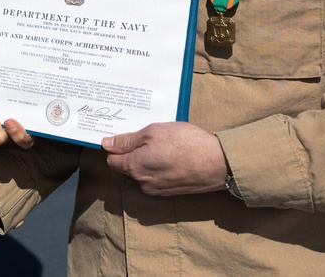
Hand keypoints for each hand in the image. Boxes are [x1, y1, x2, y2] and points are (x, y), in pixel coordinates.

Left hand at [102, 122, 227, 195]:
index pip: (112, 160)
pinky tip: (173, 155)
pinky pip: (158, 178)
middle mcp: (143, 183)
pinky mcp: (171, 191)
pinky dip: (161, 167)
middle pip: (127, 167)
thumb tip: (107, 144)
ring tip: (165, 144)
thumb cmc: (186, 144)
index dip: (115, 146)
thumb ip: (127, 140)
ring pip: (144, 172)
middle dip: (133, 152)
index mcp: (135, 167)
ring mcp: (158, 190)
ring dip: (148, 159)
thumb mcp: (153, 132)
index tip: (123, 136)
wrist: (218, 164)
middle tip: (148, 136)